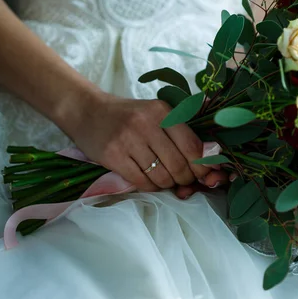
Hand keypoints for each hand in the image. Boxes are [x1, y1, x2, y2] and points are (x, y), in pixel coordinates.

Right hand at [64, 92, 227, 192]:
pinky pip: (142, 182)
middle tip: (183, 180)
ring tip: (166, 179)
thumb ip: (181, 132)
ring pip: (161, 176)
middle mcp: (147, 123)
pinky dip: (151, 187)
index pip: (192, 145)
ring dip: (168, 184)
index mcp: (163, 111)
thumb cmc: (129, 115)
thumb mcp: (156, 113)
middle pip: (178, 165)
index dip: (201, 165)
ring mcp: (128, 140)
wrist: (88, 111)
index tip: (204, 174)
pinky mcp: (113, 156)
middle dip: (185, 178)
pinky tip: (150, 181)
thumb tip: (209, 158)